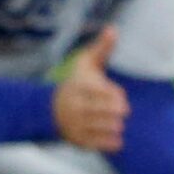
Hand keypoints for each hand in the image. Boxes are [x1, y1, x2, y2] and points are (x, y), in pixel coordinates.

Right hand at [53, 26, 126, 151]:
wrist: (51, 110)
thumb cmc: (77, 83)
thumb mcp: (85, 65)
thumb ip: (101, 49)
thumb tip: (113, 29)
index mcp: (78, 87)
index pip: (99, 92)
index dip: (114, 96)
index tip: (121, 98)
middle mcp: (74, 106)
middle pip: (101, 111)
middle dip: (115, 113)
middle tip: (122, 112)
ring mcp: (75, 124)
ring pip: (101, 128)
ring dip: (114, 127)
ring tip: (117, 124)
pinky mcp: (77, 140)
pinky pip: (98, 144)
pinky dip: (111, 143)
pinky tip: (117, 139)